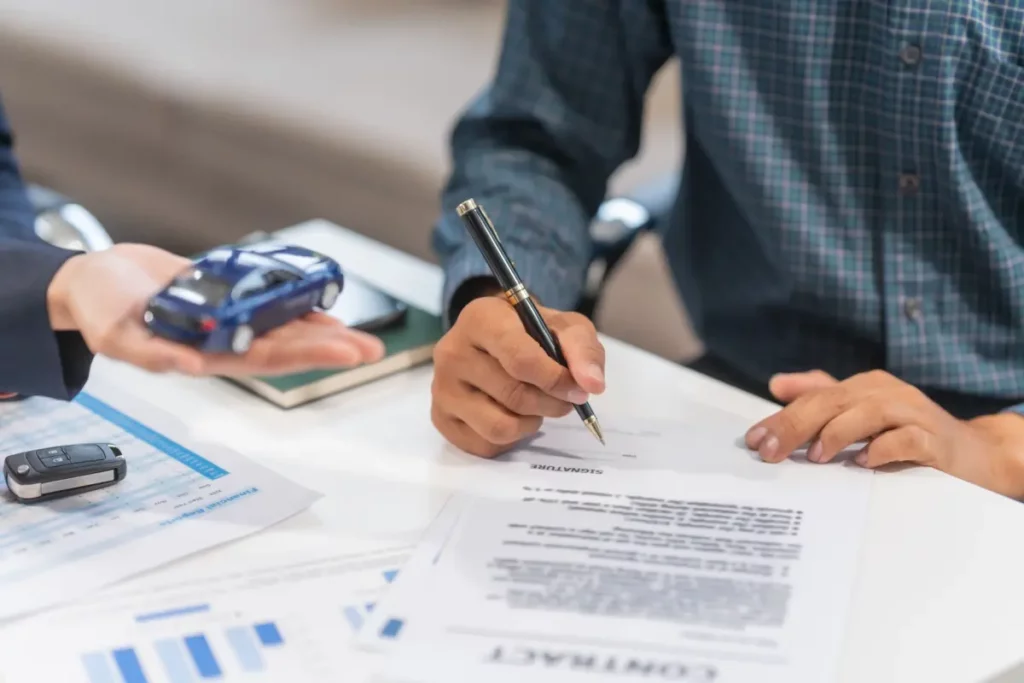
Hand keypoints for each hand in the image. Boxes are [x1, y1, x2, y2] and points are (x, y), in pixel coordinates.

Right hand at [47, 243, 384, 375]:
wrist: (93, 279)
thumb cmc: (97, 310)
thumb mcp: (114, 335)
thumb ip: (152, 354)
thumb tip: (191, 366)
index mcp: (204, 355)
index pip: (268, 360)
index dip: (310, 357)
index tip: (347, 353)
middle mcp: (224, 341)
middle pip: (288, 347)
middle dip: (332, 348)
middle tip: (372, 350)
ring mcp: (229, 320)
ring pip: (285, 328)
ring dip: (324, 331)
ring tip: (363, 337)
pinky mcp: (227, 296)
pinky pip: (271, 304)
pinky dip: (299, 306)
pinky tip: (325, 308)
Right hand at [431, 295, 604, 456]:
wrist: (494, 340)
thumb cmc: (532, 331)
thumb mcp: (564, 327)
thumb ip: (582, 350)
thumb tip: (591, 385)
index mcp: (480, 319)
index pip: (521, 360)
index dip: (556, 380)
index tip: (578, 390)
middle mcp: (452, 352)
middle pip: (515, 396)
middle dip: (551, 403)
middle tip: (564, 399)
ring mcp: (441, 388)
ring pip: (500, 427)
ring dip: (531, 423)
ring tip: (535, 406)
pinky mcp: (441, 418)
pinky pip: (486, 444)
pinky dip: (511, 438)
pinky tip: (512, 415)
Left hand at [745, 369, 1023, 497]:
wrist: (973, 454)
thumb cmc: (909, 433)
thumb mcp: (862, 413)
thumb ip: (821, 397)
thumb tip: (777, 384)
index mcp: (863, 387)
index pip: (814, 398)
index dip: (781, 418)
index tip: (753, 440)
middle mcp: (885, 393)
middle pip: (832, 402)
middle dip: (796, 425)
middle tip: (770, 451)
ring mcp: (912, 413)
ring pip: (868, 413)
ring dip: (838, 433)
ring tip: (815, 456)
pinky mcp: (935, 440)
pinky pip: (907, 439)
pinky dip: (884, 449)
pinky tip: (864, 463)